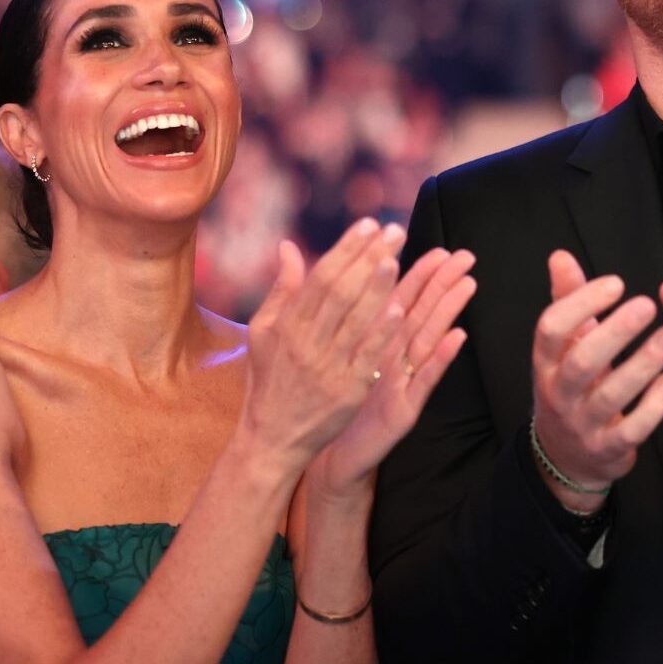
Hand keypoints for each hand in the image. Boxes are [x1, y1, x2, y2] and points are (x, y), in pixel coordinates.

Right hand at [242, 219, 408, 473]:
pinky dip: (381, 334)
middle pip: (340, 292)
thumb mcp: (264, 333)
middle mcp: (305, 343)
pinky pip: (366, 358)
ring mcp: (327, 368)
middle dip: (367, 258)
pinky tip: (398, 310)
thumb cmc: (270, 380)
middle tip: (394, 231)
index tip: (368, 225)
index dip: (346, 249)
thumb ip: (281, 289)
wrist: (272, 438)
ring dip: (376, 288)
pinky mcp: (346, 393)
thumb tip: (288, 246)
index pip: (320, 277)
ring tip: (396, 258)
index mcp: (287, 325)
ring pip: (354, 321)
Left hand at [310, 246, 477, 496]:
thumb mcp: (336, 355)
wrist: (326, 451)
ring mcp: (403, 382)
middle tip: (465, 256)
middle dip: (443, 283)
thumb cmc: (331, 401)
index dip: (419, 273)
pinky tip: (458, 337)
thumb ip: (341, 317)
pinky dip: (442, 358)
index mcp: (376, 341)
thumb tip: (342, 279)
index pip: (400, 300)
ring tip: (468, 284)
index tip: (438, 247)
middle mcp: (395, 358)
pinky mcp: (405, 408)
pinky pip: (425, 380)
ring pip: (429, 339)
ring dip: (449, 312)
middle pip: (421, 313)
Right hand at [530, 251, 662, 512]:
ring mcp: (582, 424)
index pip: (551, 329)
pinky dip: (652, 406)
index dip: (580, 303)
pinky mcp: (607, 449)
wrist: (567, 457)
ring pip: (610, 396)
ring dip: (643, 364)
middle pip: (581, 362)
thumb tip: (561, 255)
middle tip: (648, 304)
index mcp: (545, 363)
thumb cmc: (571, 387)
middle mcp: (558, 393)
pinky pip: (631, 429)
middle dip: (615, 332)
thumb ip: (566, 301)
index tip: (616, 283)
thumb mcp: (563, 348)